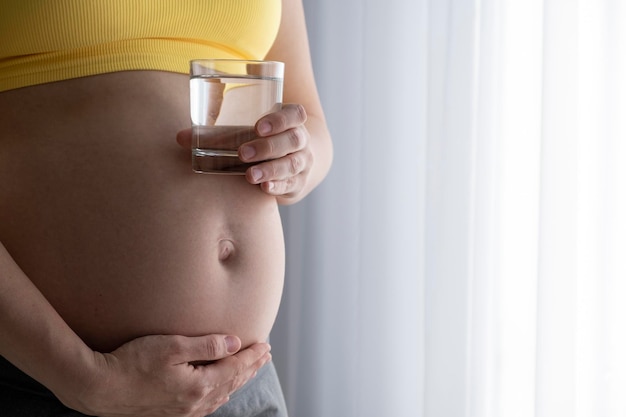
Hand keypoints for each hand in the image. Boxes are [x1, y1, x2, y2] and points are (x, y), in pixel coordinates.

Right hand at [77, 334, 270, 416]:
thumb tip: (235, 343)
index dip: (251, 356)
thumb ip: (206, 345)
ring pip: (221, 395)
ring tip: (249, 369)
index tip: (266, 345)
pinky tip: (221, 390)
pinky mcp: (171, 412)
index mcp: (198, 385)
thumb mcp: (172, 346)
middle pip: (232, 383)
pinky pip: (206, 404)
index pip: (234, 368)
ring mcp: (183, 411)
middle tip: (265, 356)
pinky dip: (221, 392)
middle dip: (250, 368)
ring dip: (238, 380)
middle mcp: (194, 402)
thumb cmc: (133, 362)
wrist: (99, 388)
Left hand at [177, 104, 312, 199]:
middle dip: (268, 146)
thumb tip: (179, 138)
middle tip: (243, 153)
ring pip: (291, 165)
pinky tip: (264, 188)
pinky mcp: (297, 184)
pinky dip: (278, 186)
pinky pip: (291, 184)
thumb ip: (218, 134)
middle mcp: (301, 142)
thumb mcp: (248, 132)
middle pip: (292, 140)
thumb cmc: (262, 141)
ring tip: (249, 175)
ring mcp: (302, 164)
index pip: (295, 115)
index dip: (279, 120)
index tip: (258, 126)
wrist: (294, 162)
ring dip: (270, 169)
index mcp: (291, 121)